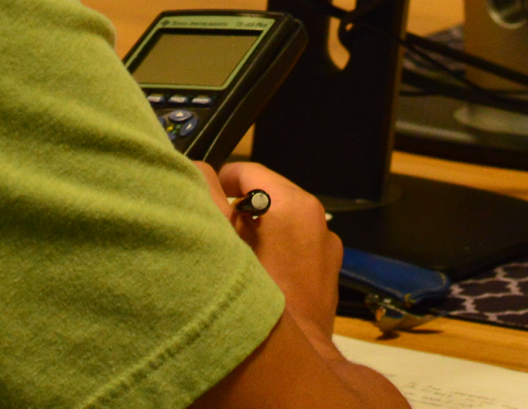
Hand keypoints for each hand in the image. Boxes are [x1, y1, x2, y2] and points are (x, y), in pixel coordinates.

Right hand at [194, 160, 343, 357]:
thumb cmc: (256, 300)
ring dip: (257, 229)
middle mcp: (317, 220)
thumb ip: (210, 199)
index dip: (220, 181)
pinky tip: (256, 272)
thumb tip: (201, 172)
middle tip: (215, 228)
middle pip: (268, 194)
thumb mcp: (223, 242)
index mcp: (294, 205)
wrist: (294, 356)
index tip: (204, 197)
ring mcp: (326, 246)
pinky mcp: (327, 270)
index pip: (250, 171)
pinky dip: (275, 248)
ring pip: (282, 220)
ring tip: (233, 253)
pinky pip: (296, 244)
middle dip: (239, 208)